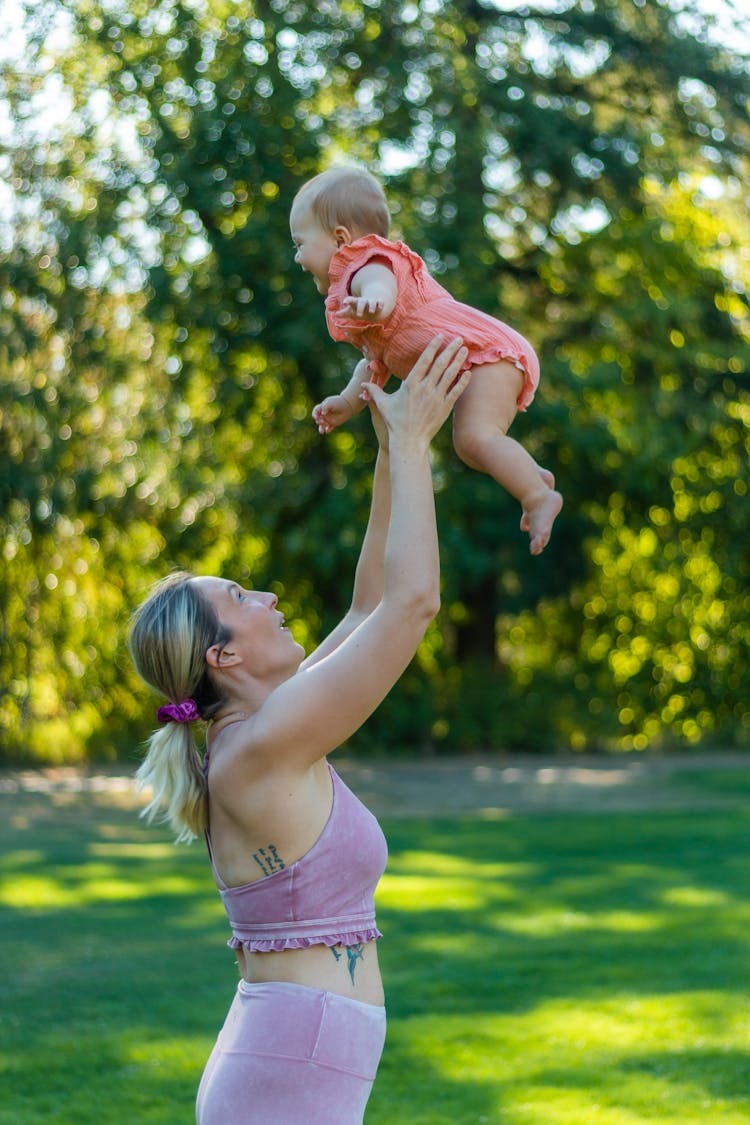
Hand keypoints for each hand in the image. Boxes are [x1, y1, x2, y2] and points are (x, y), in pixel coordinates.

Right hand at [312, 395, 355, 434]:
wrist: (347, 406)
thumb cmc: (338, 402)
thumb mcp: (330, 402)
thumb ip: (325, 407)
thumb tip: (323, 414)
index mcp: (322, 408)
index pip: (315, 412)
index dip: (314, 414)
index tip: (316, 417)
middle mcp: (324, 414)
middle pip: (318, 419)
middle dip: (319, 421)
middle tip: (323, 421)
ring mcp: (328, 419)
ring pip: (322, 425)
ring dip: (321, 428)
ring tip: (322, 431)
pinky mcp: (333, 424)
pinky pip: (328, 428)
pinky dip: (327, 430)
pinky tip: (327, 430)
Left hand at [341, 295, 385, 319]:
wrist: (372, 305)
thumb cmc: (359, 309)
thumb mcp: (352, 311)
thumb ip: (344, 313)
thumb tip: (335, 315)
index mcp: (356, 303)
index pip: (351, 300)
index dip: (348, 301)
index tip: (344, 303)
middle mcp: (364, 301)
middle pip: (361, 302)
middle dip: (360, 308)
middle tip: (359, 315)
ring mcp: (371, 302)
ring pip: (372, 302)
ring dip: (372, 306)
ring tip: (371, 311)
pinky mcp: (379, 303)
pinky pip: (380, 302)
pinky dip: (380, 304)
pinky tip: (380, 307)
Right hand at [361, 336, 469, 451]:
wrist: (409, 441)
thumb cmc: (395, 423)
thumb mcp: (383, 405)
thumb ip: (374, 391)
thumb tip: (362, 384)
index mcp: (411, 384)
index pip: (424, 360)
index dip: (433, 346)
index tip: (440, 336)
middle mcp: (425, 388)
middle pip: (440, 364)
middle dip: (450, 349)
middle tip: (459, 338)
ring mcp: (436, 398)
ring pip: (450, 375)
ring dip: (458, 361)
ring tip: (464, 350)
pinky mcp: (444, 408)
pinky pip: (456, 391)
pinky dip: (462, 381)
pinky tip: (468, 372)